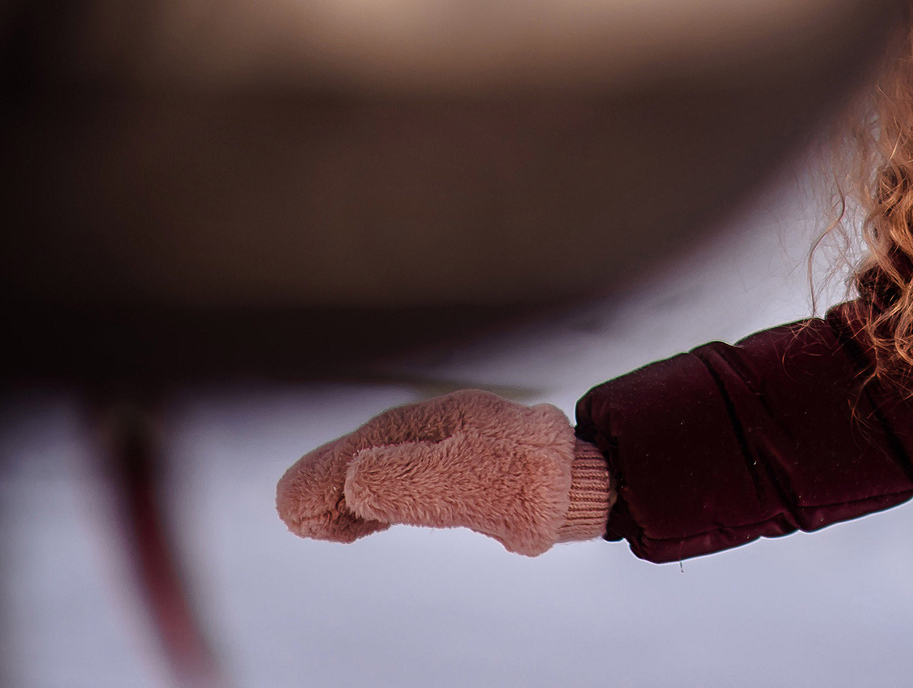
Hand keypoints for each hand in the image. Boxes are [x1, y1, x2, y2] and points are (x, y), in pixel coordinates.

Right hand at [276, 389, 611, 556]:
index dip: (326, 476)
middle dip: (330, 483)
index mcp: (436, 424)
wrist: (585, 483)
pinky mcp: (468, 469)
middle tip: (293, 515)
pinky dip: (379, 497)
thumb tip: (355, 478)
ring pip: (387, 468)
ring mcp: (454, 446)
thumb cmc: (531, 478)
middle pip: (370, 455)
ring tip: (318, 523)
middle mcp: (441, 429)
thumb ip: (412, 480)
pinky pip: (409, 480)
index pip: (366, 450)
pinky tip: (362, 518)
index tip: (292, 506)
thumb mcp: (467, 480)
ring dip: (350, 494)